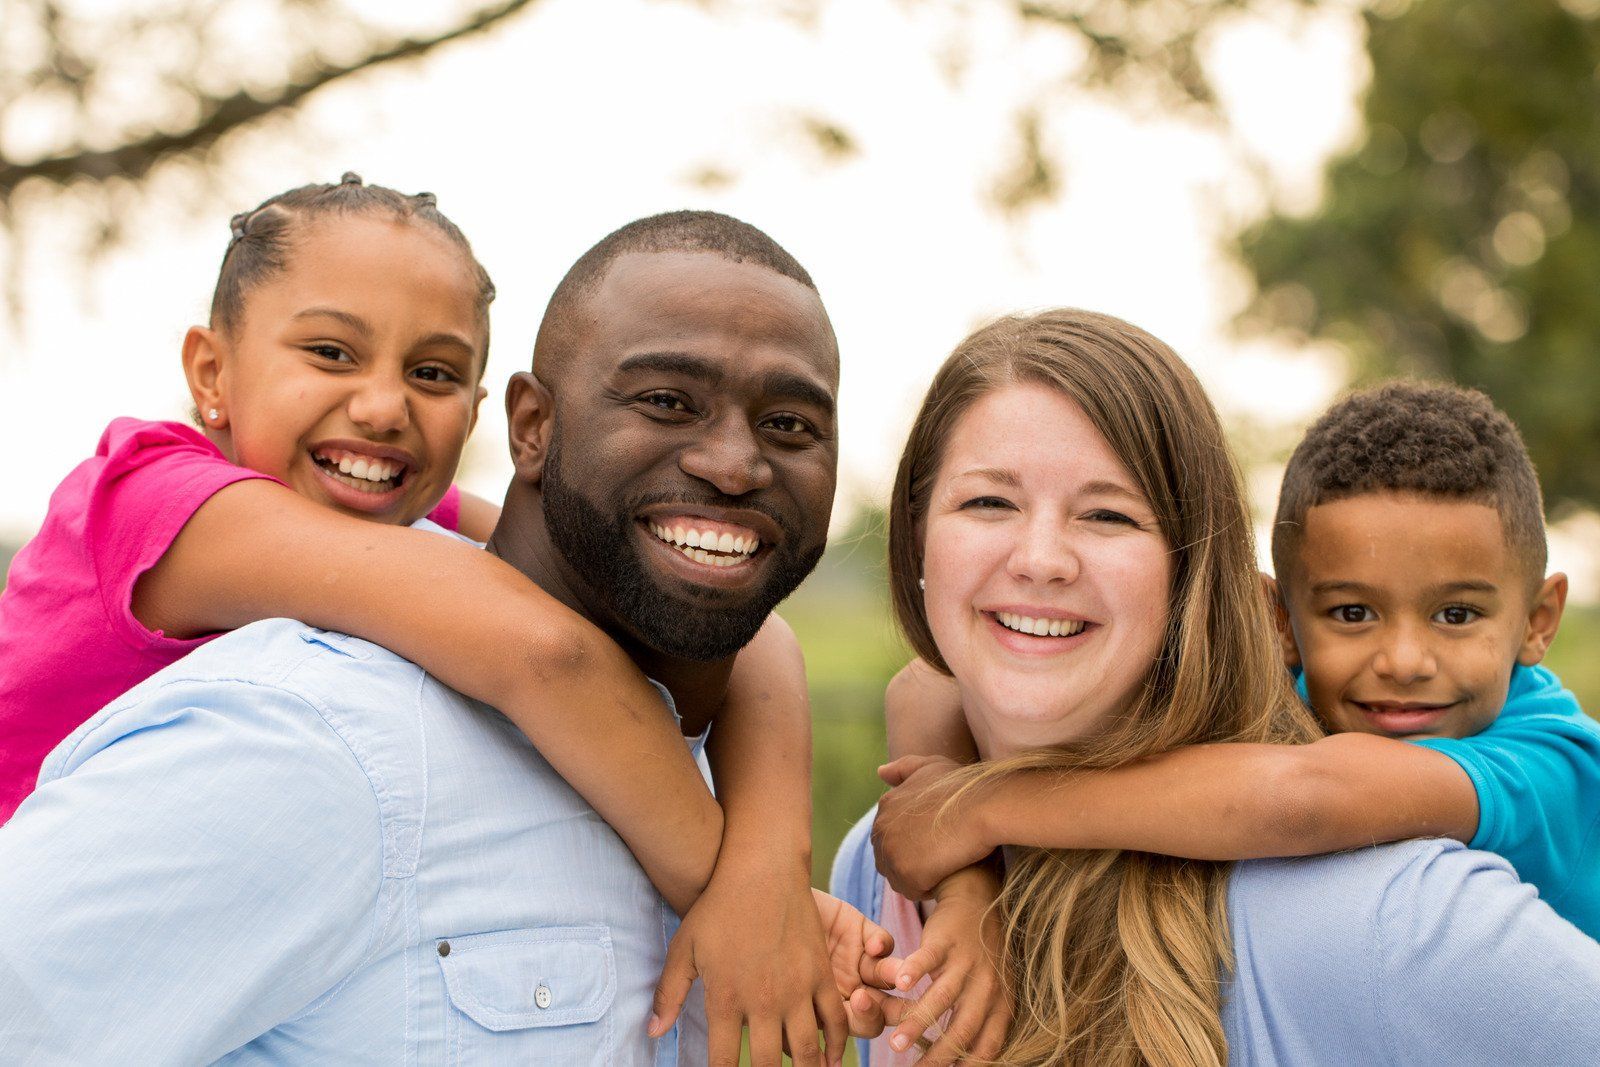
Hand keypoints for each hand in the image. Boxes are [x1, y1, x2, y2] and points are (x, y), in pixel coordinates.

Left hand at [649, 860, 853, 1066]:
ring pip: (806, 1050)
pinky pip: (834, 1019)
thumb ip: (668, 994)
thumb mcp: (684, 948)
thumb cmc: (718, 907)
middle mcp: (763, 1000)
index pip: (723, 1062)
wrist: (761, 870)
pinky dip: (835, 1046)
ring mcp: (796, 988)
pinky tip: (829, 1061)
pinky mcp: (819, 974)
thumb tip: (652, 1033)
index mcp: (726, 998)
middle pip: (768, 1065)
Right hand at [871, 867, 1010, 1065]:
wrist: (977, 903)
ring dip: (917, 1024)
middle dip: (936, 1057)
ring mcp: (966, 962)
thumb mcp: (993, 991)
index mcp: (1001, 1004)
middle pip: (961, 1030)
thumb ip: (981, 1023)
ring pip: (941, 998)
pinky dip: (913, 972)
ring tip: (896, 1045)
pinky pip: (927, 959)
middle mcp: (987, 986)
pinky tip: (898, 986)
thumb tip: (963, 1064)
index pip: (987, 1046)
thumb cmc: (982, 957)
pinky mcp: (945, 941)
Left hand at [873, 755, 993, 897]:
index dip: (912, 843)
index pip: (889, 836)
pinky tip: (947, 875)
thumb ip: (904, 769)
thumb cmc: (964, 787)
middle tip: (942, 856)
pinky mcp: (906, 872)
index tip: (935, 841)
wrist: (984, 807)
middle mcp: (881, 828)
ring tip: (945, 866)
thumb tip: (880, 772)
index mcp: (885, 805)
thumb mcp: (931, 767)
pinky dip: (928, 889)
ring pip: (898, 877)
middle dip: (911, 861)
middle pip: (889, 858)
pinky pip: (912, 891)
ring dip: (919, 877)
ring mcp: (891, 851)